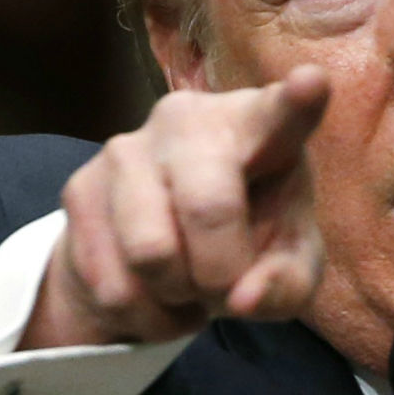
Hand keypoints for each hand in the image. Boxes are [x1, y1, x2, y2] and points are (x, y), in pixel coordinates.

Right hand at [24, 66, 329, 348]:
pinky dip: (143, 312)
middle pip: (208, 208)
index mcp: (258, 125)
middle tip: (224, 291)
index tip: (312, 82)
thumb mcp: (286, 268)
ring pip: (151, 254)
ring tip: (187, 286)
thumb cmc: (248, 241)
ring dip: (176, 295)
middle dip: (221, 276)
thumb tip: (243, 301)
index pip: (280, 113)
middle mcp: (188, 118)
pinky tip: (153, 291)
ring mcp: (126, 147)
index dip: (297, 101)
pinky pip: (112, 282)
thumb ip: (285, 285)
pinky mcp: (80, 187)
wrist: (159, 250)